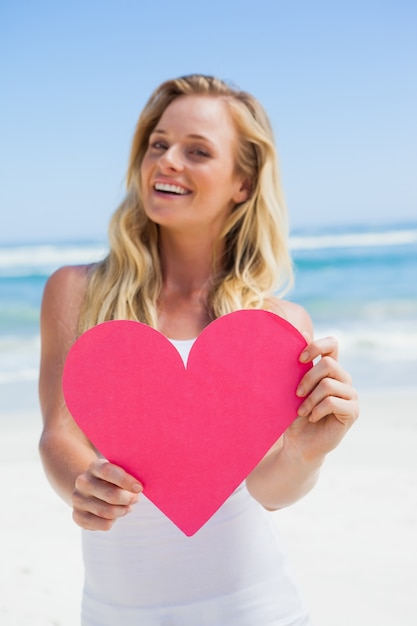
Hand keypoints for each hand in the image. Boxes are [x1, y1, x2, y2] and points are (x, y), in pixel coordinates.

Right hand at [72, 459, 142, 530]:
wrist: (90, 489)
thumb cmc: (111, 480)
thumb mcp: (117, 471)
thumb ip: (127, 475)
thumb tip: (138, 488)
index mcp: (94, 467)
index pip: (107, 471)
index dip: (125, 481)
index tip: (139, 488)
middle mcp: (83, 482)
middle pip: (111, 495)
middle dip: (128, 499)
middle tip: (135, 498)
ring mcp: (78, 500)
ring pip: (108, 512)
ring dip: (123, 510)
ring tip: (127, 506)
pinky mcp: (78, 516)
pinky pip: (104, 524)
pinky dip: (114, 521)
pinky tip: (115, 514)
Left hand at [285, 336, 358, 461]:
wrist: (299, 443)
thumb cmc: (294, 415)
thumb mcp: (292, 387)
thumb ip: (300, 365)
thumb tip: (302, 332)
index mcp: (330, 370)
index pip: (332, 344)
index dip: (316, 346)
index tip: (299, 359)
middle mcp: (343, 379)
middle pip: (328, 364)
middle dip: (307, 378)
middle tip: (296, 394)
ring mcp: (351, 395)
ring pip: (329, 384)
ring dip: (310, 399)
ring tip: (301, 411)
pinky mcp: (352, 411)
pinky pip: (333, 402)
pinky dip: (317, 409)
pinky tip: (311, 417)